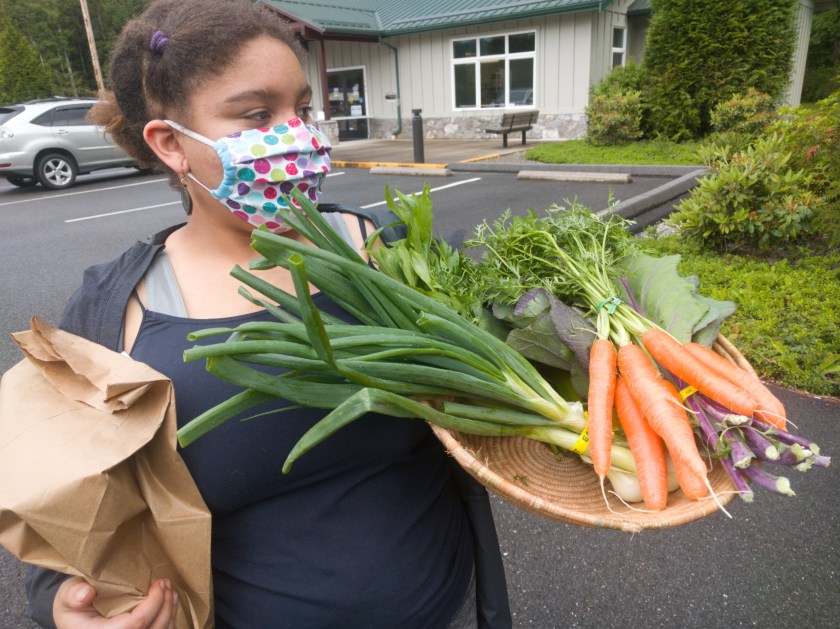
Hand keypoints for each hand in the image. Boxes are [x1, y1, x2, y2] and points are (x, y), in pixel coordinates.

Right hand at [54, 576, 177, 628]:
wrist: (74, 617)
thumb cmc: (72, 604)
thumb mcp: (67, 596)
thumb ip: (73, 594)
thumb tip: (86, 593)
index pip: (134, 625)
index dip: (152, 605)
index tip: (159, 583)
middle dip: (164, 606)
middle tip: (167, 583)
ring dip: (169, 612)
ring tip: (171, 591)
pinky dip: (168, 619)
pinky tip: (169, 603)